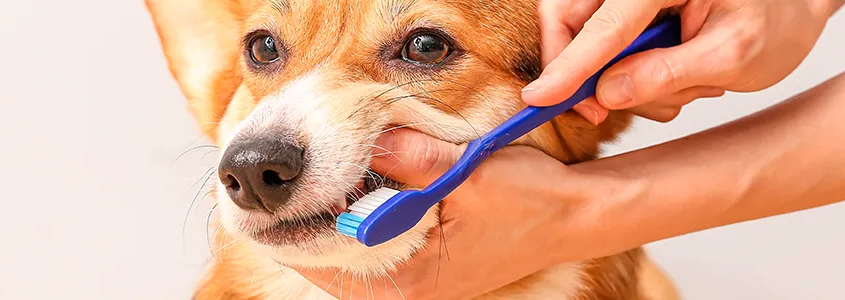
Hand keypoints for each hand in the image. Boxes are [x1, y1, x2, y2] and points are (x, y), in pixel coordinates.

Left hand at [289, 129, 598, 299]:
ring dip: (332, 220)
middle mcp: (407, 293)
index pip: (323, 259)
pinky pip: (372, 253)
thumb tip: (359, 137)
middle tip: (285, 181)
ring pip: (347, 257)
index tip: (270, 193)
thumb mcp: (466, 171)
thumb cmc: (528, 200)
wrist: (574, 218)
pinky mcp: (424, 274)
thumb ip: (409, 156)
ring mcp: (415, 287)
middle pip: (328, 261)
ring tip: (317, 182)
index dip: (291, 223)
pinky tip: (355, 193)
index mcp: (410, 280)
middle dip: (307, 219)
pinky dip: (358, 224)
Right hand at [524, 0, 843, 122]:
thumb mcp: (733, 57)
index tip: (539, 99)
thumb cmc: (775, 24)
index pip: (604, 23)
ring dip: (617, 77)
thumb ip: (667, 74)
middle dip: (580, 70)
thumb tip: (607, 93)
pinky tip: (674, 76)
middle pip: (570, 17)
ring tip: (681, 86)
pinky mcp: (626, 10)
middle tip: (599, 111)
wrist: (793, 11)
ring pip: (585, 37)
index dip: (568, 65)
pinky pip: (601, 44)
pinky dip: (627, 73)